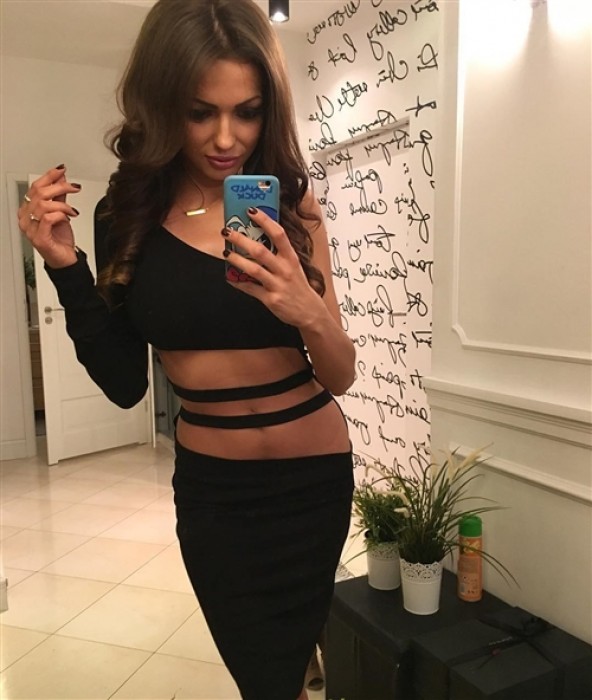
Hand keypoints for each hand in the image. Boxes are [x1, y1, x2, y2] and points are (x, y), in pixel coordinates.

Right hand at [18, 165, 81, 268]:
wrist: (65, 259)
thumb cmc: (60, 238)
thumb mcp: (61, 212)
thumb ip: (59, 195)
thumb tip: (61, 177)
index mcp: (27, 210)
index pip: (35, 187)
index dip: (49, 176)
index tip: (61, 170)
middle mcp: (25, 218)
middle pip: (39, 193)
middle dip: (59, 187)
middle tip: (73, 187)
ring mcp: (30, 229)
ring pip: (43, 205)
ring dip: (62, 204)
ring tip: (72, 210)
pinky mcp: (39, 238)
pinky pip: (48, 219)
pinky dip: (60, 215)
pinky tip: (68, 218)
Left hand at [222, 207, 323, 328]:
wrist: (310, 312)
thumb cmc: (299, 287)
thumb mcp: (294, 266)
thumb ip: (280, 254)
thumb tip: (259, 238)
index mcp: (291, 258)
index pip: (279, 234)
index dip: (264, 220)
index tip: (251, 210)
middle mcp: (285, 270)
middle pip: (260, 251)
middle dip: (241, 239)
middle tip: (227, 231)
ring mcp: (277, 285)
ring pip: (253, 269)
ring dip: (237, 260)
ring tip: (226, 253)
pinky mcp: (271, 299)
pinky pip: (250, 289)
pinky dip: (238, 282)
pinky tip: (229, 277)